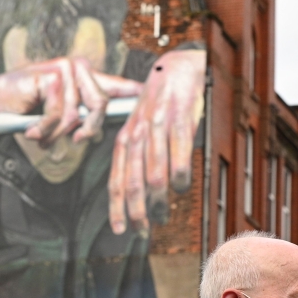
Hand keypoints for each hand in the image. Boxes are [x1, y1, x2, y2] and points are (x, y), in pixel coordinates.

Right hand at [0, 57, 142, 145]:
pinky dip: (44, 129)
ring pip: (77, 114)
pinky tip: (31, 130)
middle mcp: (77, 69)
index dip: (134, 91)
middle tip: (77, 141)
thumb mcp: (57, 120)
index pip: (115, 84)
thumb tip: (96, 133)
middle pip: (101, 106)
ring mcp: (66, 69)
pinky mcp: (53, 75)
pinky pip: (59, 114)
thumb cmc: (23, 111)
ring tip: (40, 135)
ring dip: (57, 133)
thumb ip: (79, 121)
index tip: (150, 95)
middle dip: (89, 130)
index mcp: (83, 79)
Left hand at [108, 49, 205, 234]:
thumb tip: (140, 192)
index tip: (119, 230)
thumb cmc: (158, 102)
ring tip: (163, 215)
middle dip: (136, 212)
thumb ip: (137, 156)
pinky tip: (182, 187)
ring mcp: (158, 128)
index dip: (116, 208)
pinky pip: (179, 158)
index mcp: (125, 138)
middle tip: (143, 230)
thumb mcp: (139, 126)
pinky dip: (180, 178)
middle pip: (132, 183)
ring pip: (154, 175)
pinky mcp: (179, 121)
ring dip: (159, 201)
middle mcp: (137, 135)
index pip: (115, 180)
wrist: (177, 67)